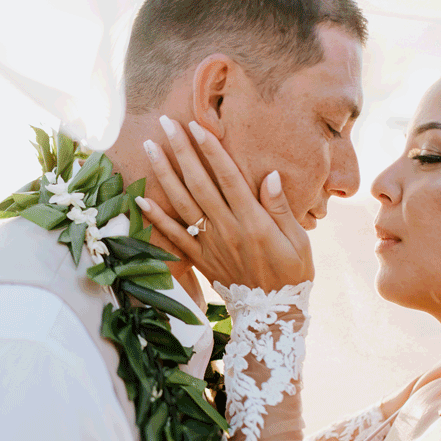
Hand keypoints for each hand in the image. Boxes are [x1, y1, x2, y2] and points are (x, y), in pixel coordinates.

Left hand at [136, 116, 313, 290]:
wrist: (272, 317)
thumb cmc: (292, 274)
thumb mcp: (299, 241)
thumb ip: (281, 208)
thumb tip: (270, 175)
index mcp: (253, 222)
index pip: (228, 178)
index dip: (211, 150)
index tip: (197, 126)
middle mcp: (227, 230)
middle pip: (199, 183)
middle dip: (181, 150)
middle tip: (166, 123)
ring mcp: (210, 245)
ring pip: (182, 203)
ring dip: (164, 174)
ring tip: (151, 146)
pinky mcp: (200, 259)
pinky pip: (174, 236)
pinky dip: (156, 217)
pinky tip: (141, 197)